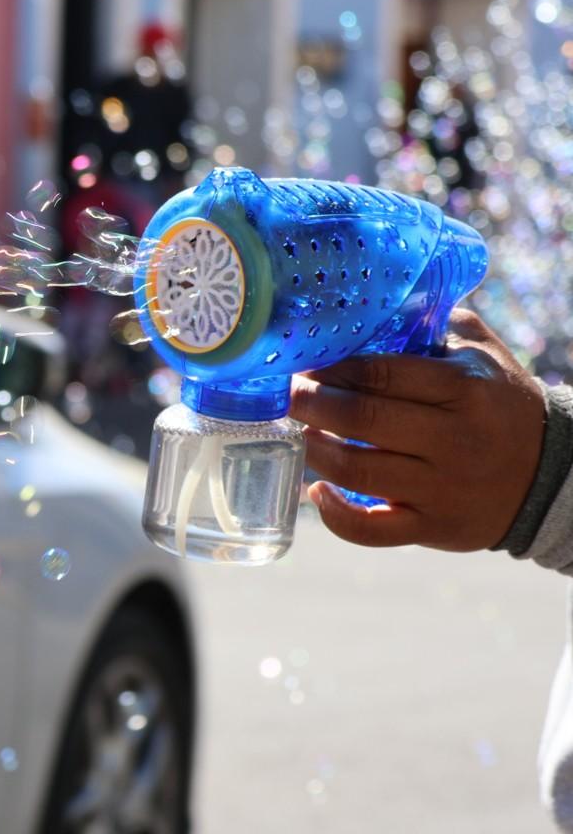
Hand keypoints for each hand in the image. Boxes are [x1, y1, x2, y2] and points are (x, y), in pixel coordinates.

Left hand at [287, 309, 544, 550]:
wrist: (550, 474)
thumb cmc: (500, 405)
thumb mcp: (483, 356)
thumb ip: (437, 325)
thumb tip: (379, 301)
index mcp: (463, 390)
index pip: (381, 375)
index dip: (332, 369)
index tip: (303, 364)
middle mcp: (453, 440)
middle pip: (363, 419)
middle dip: (312, 404)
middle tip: (287, 394)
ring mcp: (441, 489)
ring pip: (358, 472)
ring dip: (317, 451)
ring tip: (301, 432)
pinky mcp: (432, 528)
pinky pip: (372, 531)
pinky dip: (335, 515)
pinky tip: (316, 490)